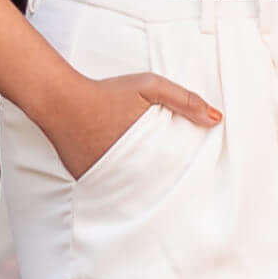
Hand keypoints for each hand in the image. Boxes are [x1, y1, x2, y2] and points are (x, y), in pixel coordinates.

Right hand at [43, 65, 220, 180]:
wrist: (60, 100)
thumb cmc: (106, 92)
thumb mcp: (150, 86)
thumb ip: (184, 100)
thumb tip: (216, 119)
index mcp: (146, 149)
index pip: (174, 172)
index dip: (184, 176)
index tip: (196, 180)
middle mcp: (126, 168)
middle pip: (154, 184)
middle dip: (165, 184)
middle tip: (180, 192)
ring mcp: (104, 176)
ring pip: (131, 189)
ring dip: (141, 188)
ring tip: (152, 187)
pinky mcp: (86, 179)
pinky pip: (108, 186)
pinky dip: (117, 184)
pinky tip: (125, 181)